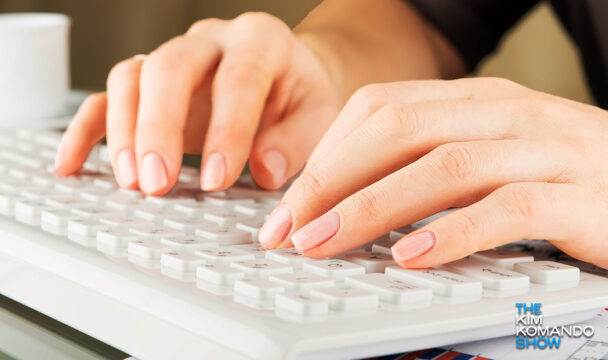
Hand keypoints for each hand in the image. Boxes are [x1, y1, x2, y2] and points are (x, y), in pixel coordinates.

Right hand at [54, 13, 340, 194]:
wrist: (286, 80)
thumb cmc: (301, 99)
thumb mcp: (320, 117)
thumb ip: (296, 141)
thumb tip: (262, 170)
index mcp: (259, 41)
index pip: (238, 78)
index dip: (227, 130)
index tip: (217, 179)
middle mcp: (210, 43)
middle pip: (169, 67)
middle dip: (160, 127)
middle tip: (157, 183)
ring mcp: (174, 60)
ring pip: (131, 77)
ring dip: (125, 131)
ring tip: (132, 183)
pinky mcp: (149, 87)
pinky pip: (106, 97)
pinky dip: (86, 130)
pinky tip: (73, 165)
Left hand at [259, 77, 607, 268]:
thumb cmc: (561, 177)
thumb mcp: (487, 157)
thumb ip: (426, 168)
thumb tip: (346, 202)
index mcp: (477, 100)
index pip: (381, 107)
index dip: (326, 155)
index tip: (289, 204)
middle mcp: (508, 113)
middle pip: (399, 129)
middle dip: (331, 180)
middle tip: (288, 229)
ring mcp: (547, 148)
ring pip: (444, 166)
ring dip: (373, 207)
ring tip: (325, 243)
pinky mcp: (583, 196)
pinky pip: (508, 209)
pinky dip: (453, 233)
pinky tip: (411, 257)